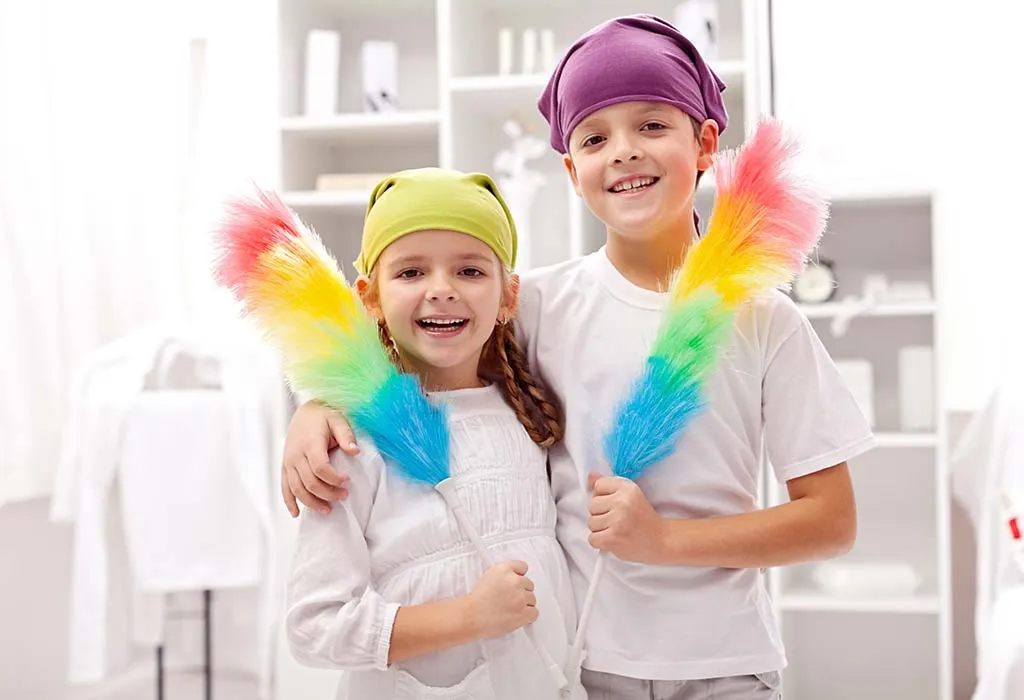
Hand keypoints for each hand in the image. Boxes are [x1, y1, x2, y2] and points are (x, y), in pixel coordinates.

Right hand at [281, 400, 356, 516]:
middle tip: (344, 496)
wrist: (305, 412)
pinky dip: (289, 502)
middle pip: (309, 482)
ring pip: (297, 489)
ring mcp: (288, 462)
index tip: (347, 481)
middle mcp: (296, 455)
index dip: (334, 478)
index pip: (320, 468)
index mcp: (310, 443)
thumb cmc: (323, 416)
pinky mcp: (285, 467)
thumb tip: (355, 451)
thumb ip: (346, 435)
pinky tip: (296, 513)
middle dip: (327, 493)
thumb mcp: (338, 420)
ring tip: (328, 509)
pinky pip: (285, 487)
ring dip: (312, 502)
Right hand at [466, 560, 537, 638]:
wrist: (471, 616)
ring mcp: (521, 597)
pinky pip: (534, 613)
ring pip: (532, 599)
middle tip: (509, 600)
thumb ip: (505, 575)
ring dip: (524, 605)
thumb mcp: (488, 576)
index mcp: (505, 569)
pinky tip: (517, 617)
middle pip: (529, 585)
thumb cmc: (476, 600)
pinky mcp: (524, 613)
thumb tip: (517, 578)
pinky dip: (528, 616)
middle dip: (522, 592)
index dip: (519, 576)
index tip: (515, 583)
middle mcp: (515, 581)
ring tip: (510, 610)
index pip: (523, 566)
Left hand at [587, 472, 666, 563]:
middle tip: (616, 519)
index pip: (598, 485)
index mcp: (627, 488)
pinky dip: (600, 542)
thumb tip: (590, 476)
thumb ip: (609, 486)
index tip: (614, 504)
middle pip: (592, 505)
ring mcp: (617, 520)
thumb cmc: (643, 518)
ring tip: (616, 529)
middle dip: (600, 514)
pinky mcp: (613, 538)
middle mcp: (622, 502)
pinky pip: (592, 539)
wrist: (660, 540)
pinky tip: (613, 539)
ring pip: (590, 523)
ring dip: (600, 529)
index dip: (603, 496)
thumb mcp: (630, 495)